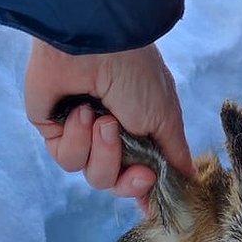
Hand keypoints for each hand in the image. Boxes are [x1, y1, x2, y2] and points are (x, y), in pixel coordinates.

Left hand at [24, 39, 193, 199]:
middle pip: (117, 182)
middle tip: (139, 172)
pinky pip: (66, 157)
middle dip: (128, 180)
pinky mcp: (53, 130)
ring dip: (104, 152)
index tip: (151, 197)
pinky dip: (77, 139)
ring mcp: (82, 133)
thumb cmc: (137, 75)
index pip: (140, 173)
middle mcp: (111, 134)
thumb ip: (174, 154)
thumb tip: (189, 181)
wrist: (95, 43)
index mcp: (140, 130)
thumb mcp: (166, 117)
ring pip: (93, 174)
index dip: (144, 188)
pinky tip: (81, 112)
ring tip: (104, 121)